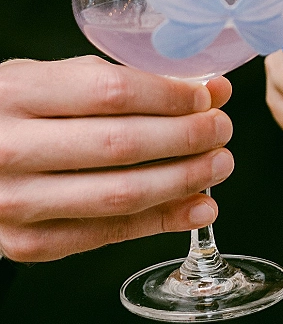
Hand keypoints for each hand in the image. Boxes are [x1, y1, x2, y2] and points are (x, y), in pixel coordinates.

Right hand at [0, 56, 233, 261]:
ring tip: (219, 163)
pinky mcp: (29, 244)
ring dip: (185, 180)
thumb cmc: (12, 112)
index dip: (171, 95)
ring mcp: (17, 202)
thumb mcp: (46, 79)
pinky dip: (163, 221)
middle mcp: (11, 148)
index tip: (207, 95)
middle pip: (123, 145)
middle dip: (188, 137)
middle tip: (221, 128)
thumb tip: (202, 90)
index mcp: (17, 92)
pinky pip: (109, 234)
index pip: (112, 91)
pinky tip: (197, 206)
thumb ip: (115, 81)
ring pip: (122, 195)